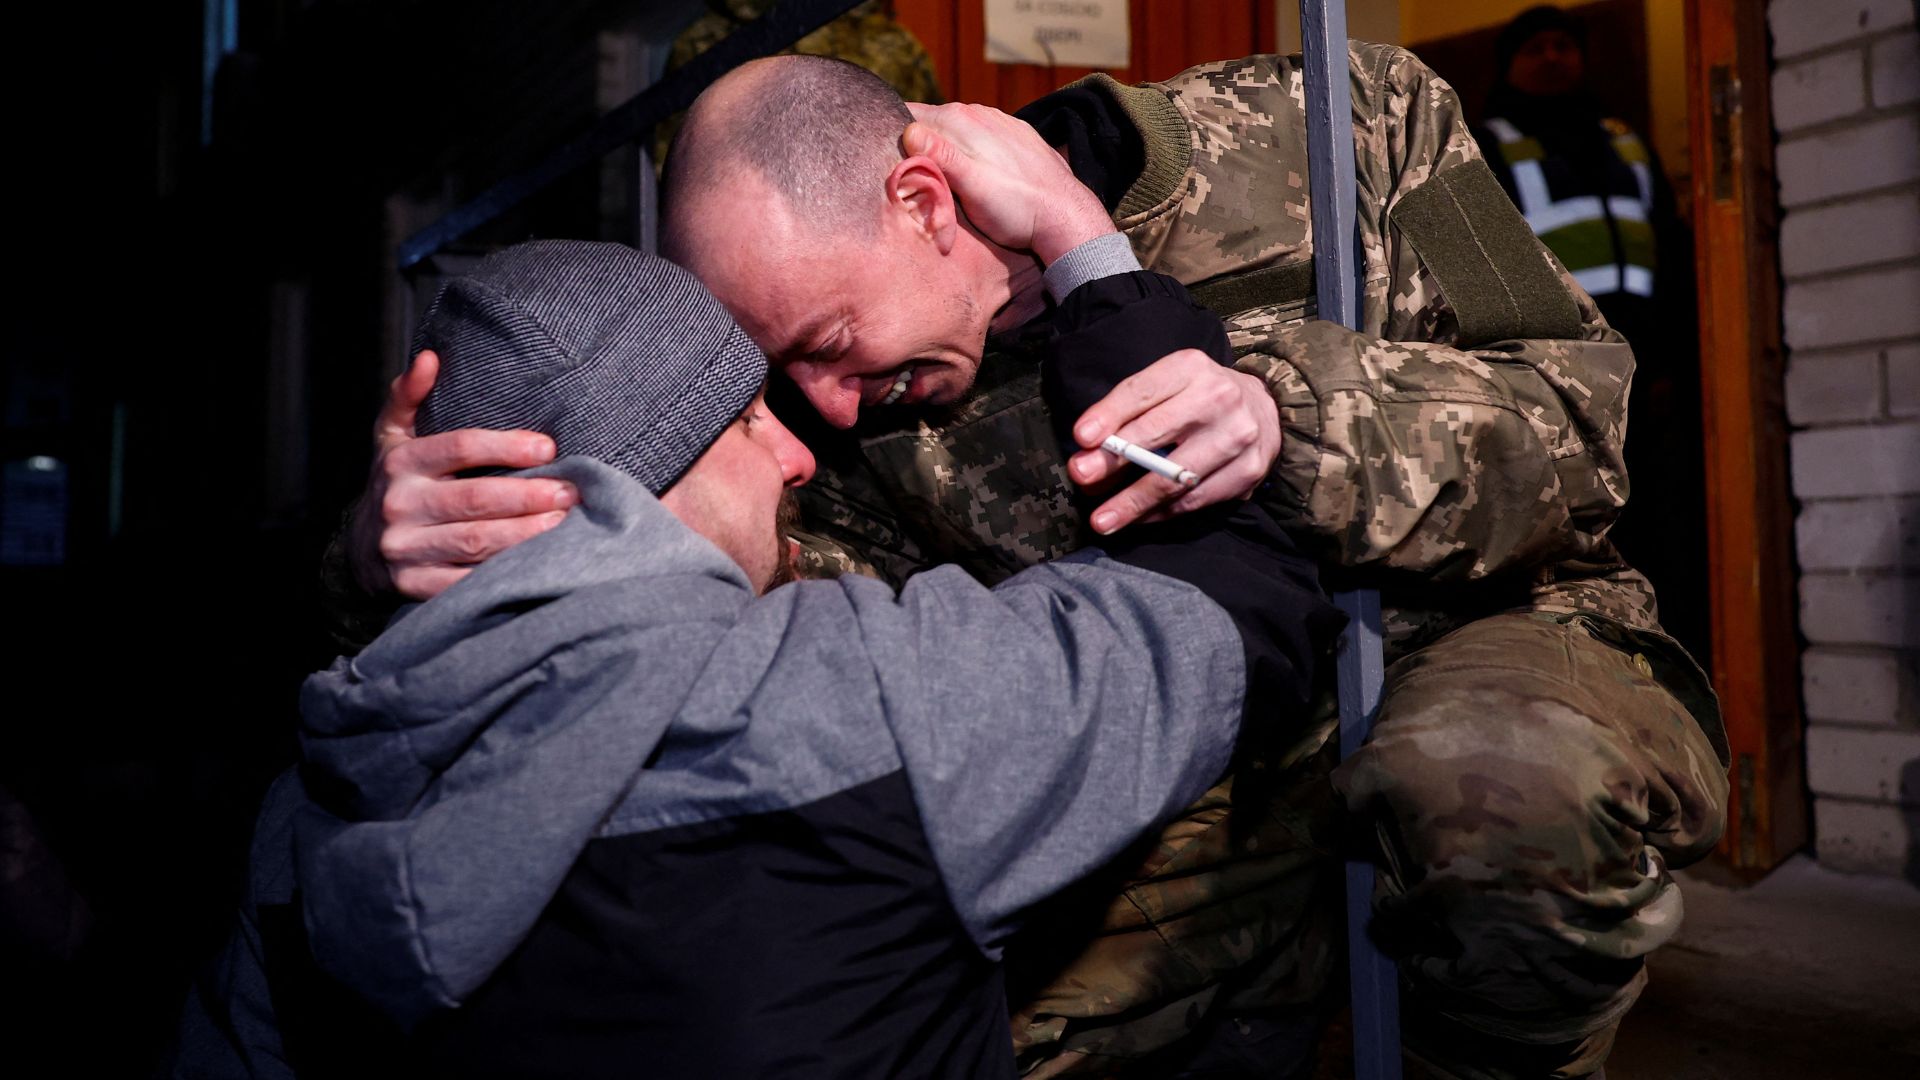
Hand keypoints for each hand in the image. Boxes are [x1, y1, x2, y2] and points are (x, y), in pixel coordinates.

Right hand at [346, 350, 577, 599]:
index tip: (548, 447)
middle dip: (527, 496)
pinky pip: (466, 581)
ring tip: (563, 523)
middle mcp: (400, 505)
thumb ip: (409, 397)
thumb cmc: (395, 485)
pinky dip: (503, 573)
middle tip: (569, 492)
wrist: (360, 553)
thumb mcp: (391, 437)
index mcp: (400, 463)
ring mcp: (406, 550)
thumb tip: (429, 358)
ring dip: (524, 534)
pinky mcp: (414, 587)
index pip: (459, 448)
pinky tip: (536, 563)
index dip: (506, 447)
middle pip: (474, 499)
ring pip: (475, 541)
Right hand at [902, 101, 1113, 263]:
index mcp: (959, 121)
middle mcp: (977, 113)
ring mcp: (997, 122)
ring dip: (939, 147)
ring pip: (953, 129)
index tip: (878, 161)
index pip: (908, 116)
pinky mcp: (1013, 135)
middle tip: (902, 176)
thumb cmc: (1016, 209)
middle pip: (929, 122)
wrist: (1065, 215)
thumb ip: (940, 158)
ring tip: (931, 176)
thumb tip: (908, 131)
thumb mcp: (972, 188)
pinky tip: (967, 171)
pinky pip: (976, 136)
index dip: (890, 136)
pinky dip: (964, 149)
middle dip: (913, 143)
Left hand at [1064, 350, 1280, 533]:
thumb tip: (1088, 446)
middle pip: (1156, 432)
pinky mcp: (1248, 470)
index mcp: (1190, 368)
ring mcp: (1237, 435)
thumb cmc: (1197, 398)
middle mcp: (1218, 398)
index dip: (1110, 414)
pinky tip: (1138, 519)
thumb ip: (1129, 409)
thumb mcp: (1167, 385)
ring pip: (1176, 476)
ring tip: (1103, 519)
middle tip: (1082, 476)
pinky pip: (1195, 499)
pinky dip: (1162, 512)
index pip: (1142, 391)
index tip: (1082, 437)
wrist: (1262, 409)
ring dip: (1134, 501)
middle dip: (1114, 459)